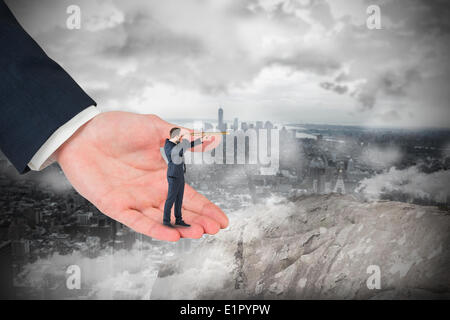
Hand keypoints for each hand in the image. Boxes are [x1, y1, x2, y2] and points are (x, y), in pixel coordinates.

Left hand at [55, 111, 227, 241]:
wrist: (82, 131)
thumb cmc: (116, 127)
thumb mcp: (154, 127)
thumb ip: (182, 136)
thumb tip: (212, 139)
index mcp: (162, 175)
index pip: (189, 195)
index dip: (207, 207)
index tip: (222, 219)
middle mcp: (151, 191)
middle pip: (180, 210)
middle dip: (199, 221)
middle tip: (215, 229)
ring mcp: (134, 200)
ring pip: (162, 219)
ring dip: (181, 227)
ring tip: (198, 233)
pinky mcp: (116, 206)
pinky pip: (138, 222)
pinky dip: (155, 229)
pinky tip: (173, 235)